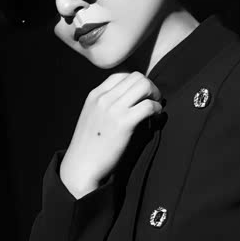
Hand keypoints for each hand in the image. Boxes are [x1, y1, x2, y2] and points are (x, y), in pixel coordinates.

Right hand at [59, 72, 162, 198]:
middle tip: (153, 101)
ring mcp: (113, 109)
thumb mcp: (93, 115)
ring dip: (155, 95)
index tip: (142, 96)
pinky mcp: (124, 123)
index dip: (137, 83)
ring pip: (145, 86)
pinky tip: (155, 118)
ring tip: (155, 108)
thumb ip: (107, 103)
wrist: (82, 166)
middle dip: (150, 87)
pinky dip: (157, 109)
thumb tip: (130, 97)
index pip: (123, 74)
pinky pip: (149, 105)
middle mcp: (104, 98)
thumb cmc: (91, 144)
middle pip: (137, 77)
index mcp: (95, 95)